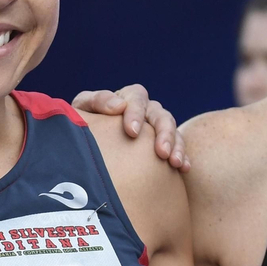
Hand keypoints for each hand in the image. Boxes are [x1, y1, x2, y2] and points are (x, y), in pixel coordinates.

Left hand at [71, 84, 188, 169]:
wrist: (88, 146)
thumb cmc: (83, 125)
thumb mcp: (83, 110)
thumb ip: (97, 102)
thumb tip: (118, 105)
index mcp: (126, 98)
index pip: (136, 97)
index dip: (136, 113)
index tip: (132, 132)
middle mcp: (145, 109)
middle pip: (160, 114)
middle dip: (163, 133)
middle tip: (160, 153)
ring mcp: (156, 126)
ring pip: (172, 130)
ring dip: (175, 145)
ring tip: (173, 162)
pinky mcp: (164, 143)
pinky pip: (178, 146)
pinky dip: (182, 155)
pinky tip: (183, 168)